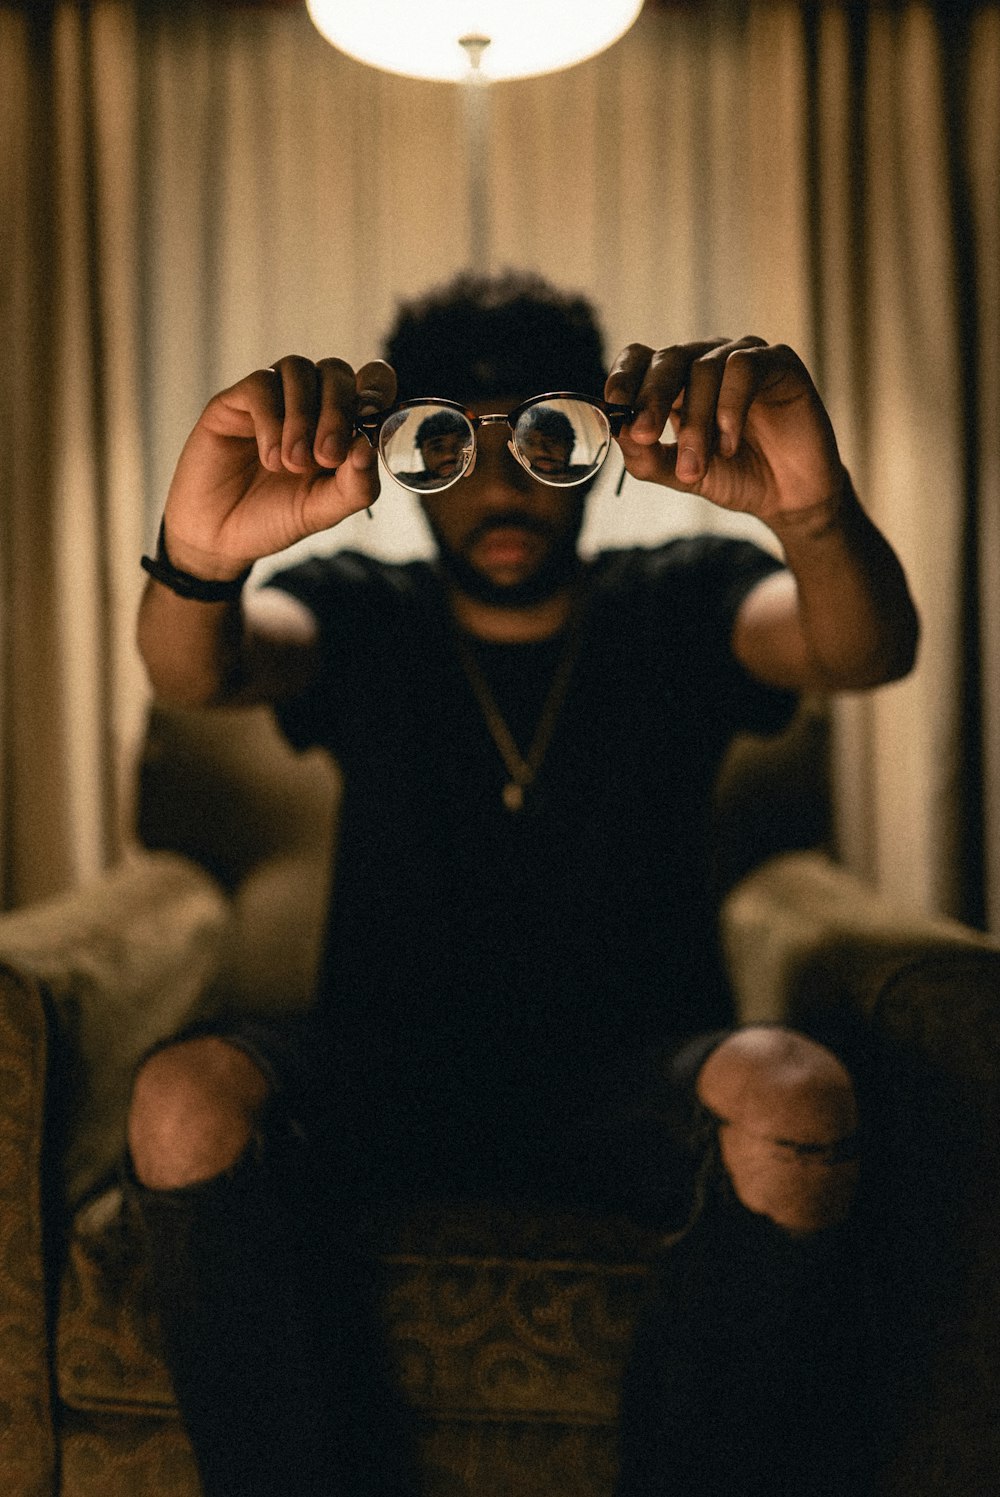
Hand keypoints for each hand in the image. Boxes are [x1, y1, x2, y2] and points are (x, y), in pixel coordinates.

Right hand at [161, 356, 396, 579]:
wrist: (219, 538)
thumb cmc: (275, 518)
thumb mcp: (324, 510)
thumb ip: (355, 485)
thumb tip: (368, 448)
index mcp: (337, 424)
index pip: (368, 382)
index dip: (377, 386)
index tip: (373, 415)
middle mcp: (306, 404)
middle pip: (334, 370)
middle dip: (338, 410)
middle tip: (328, 456)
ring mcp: (270, 399)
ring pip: (298, 369)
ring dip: (303, 417)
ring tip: (293, 464)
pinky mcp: (234, 402)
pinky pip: (261, 384)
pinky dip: (272, 422)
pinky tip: (270, 459)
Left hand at [605, 338, 845, 529]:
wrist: (790, 497)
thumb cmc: (735, 476)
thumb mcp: (681, 474)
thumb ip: (647, 457)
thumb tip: (619, 432)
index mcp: (677, 382)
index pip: (641, 360)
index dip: (624, 376)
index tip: (613, 404)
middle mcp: (707, 361)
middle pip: (668, 358)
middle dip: (650, 398)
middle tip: (643, 434)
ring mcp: (742, 357)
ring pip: (703, 369)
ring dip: (694, 423)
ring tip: (695, 466)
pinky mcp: (778, 362)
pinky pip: (743, 368)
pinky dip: (729, 408)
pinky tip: (729, 444)